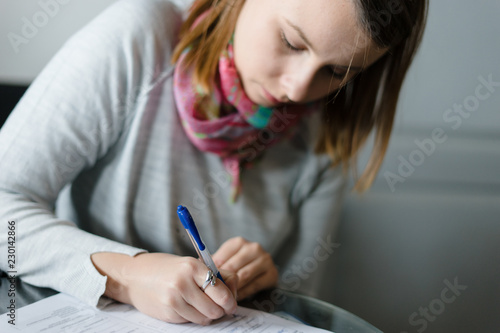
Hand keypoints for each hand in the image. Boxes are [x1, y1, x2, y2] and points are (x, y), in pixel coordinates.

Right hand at [91, 252, 237, 324]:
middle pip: (216, 308)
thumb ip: (215, 275)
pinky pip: (191, 321)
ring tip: (201, 305)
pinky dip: (194, 317)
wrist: (134, 277)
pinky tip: (187, 307)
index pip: (222, 291)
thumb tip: (234, 290)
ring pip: (205, 318)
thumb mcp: (191, 264)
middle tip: (219, 307)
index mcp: (193, 267)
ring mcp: (174, 299)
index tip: (231, 303)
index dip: (230, 300)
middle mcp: (183, 282)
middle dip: (221, 311)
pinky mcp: (168, 312)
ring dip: (208, 316)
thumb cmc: (167, 269)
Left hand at [212, 237, 278, 300]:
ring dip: (233, 288)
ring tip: (224, 296)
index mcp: (238, 242)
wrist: (263, 266)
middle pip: (232, 267)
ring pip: (243, 276)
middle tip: (214, 293)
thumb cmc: (239, 263)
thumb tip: (197, 267)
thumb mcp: (227, 258)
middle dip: (222, 282)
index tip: (206, 283)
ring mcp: (265, 260)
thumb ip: (214, 263)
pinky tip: (237, 296)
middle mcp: (253, 248)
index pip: (221, 258)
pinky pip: (254, 285)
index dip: (212, 272)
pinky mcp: (272, 273)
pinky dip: (244, 292)